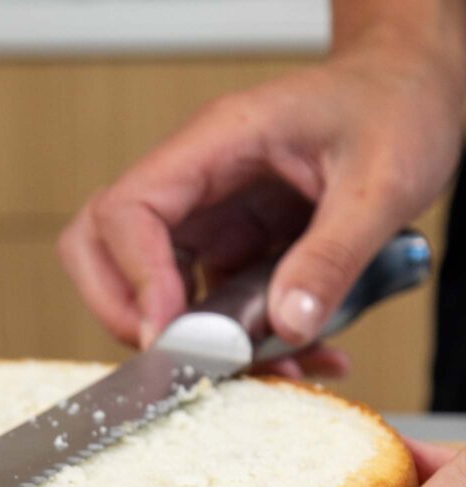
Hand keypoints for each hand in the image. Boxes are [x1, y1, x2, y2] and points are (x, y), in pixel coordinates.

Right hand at [58, 38, 462, 375]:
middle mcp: (196, 183)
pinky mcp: (229, 251)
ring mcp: (208, 220)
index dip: (134, 278)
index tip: (167, 334)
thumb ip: (334, 254)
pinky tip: (293, 356)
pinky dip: (236, 345)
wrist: (409, 95)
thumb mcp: (382, 180)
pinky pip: (207, 308)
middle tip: (174, 357)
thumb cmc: (394, 108)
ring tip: (268, 368)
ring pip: (147, 289)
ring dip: (188, 342)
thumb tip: (287, 325)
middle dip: (121, 312)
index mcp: (218, 142)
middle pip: (100, 247)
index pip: (127, 210)